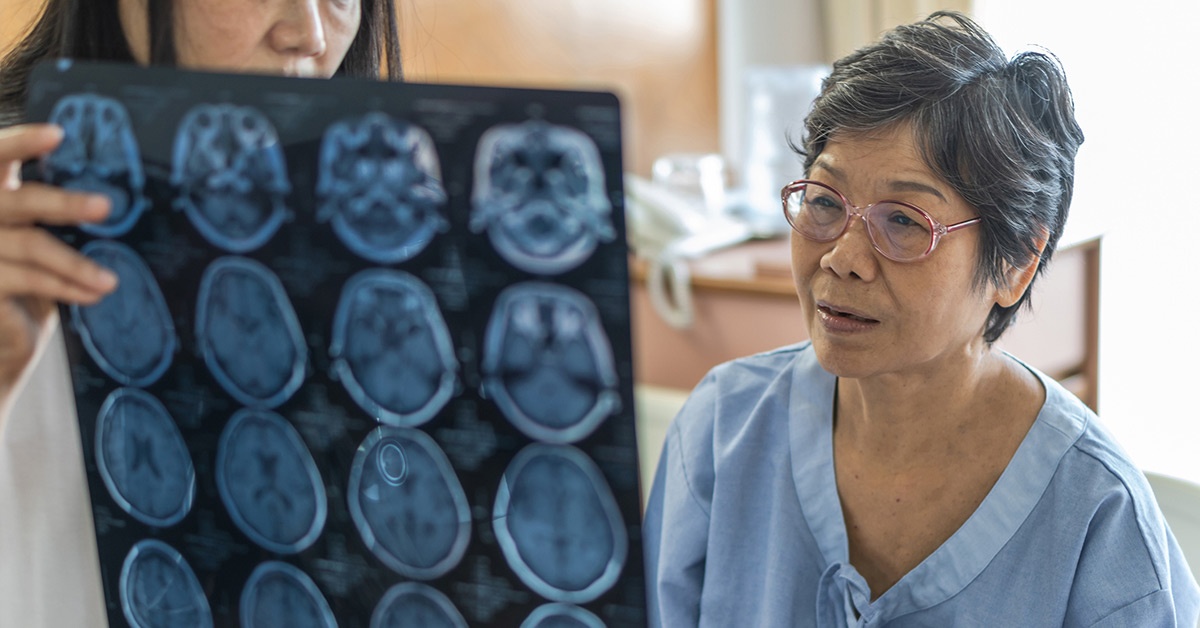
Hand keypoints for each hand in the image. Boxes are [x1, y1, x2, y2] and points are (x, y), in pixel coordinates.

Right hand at [0, 124, 117, 396]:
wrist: (0, 336)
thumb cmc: (23, 276)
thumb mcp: (32, 234)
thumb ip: (50, 210)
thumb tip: (113, 196)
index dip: (21, 143)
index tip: (58, 133)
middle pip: (18, 201)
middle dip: (62, 204)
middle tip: (106, 206)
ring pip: (29, 245)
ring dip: (75, 263)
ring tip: (111, 280)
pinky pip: (27, 280)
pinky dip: (65, 286)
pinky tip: (93, 293)